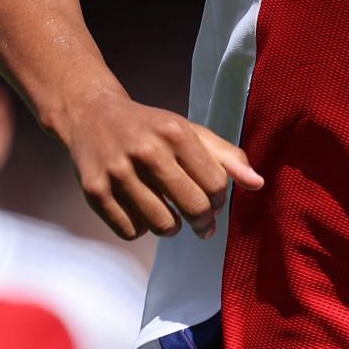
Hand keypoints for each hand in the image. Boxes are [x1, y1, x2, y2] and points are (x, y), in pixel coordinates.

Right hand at [57, 91, 262, 240]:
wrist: (91, 116)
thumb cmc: (150, 128)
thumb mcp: (190, 132)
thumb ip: (227, 156)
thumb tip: (257, 184)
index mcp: (175, 132)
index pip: (216, 183)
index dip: (220, 199)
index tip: (214, 201)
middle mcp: (147, 151)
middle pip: (193, 207)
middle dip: (204, 222)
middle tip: (203, 225)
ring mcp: (118, 173)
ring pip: (163, 225)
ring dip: (172, 228)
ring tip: (171, 217)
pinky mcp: (95, 192)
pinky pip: (131, 231)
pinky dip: (141, 229)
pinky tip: (142, 212)